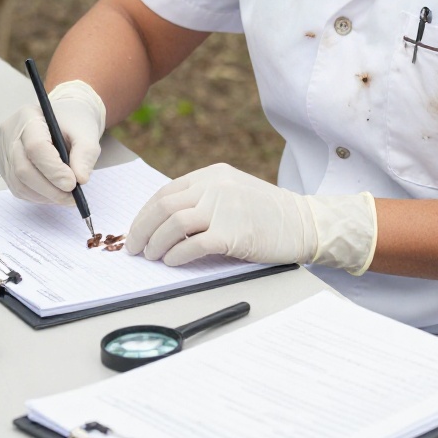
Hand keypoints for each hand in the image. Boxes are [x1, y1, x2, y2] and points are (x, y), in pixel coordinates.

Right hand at [0, 80, 105, 204]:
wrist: (65, 120)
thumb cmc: (74, 123)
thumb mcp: (87, 132)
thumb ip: (85, 154)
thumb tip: (80, 179)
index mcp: (29, 116)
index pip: (36, 147)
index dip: (54, 170)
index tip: (73, 184)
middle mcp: (10, 133)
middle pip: (23, 169)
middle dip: (50, 188)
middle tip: (72, 197)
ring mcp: (5, 151)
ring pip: (19, 183)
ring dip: (44, 195)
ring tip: (66, 196)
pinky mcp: (6, 167)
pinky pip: (18, 189)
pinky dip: (38, 196)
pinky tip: (54, 193)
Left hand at [125, 163, 377, 272]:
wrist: (303, 223)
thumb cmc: (269, 213)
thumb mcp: (234, 191)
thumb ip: (205, 198)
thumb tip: (167, 222)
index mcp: (213, 175)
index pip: (167, 192)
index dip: (145, 213)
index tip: (137, 230)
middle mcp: (215, 187)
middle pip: (164, 206)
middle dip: (142, 229)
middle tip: (134, 248)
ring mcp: (223, 208)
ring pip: (173, 224)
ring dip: (156, 243)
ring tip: (151, 256)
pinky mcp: (231, 233)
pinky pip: (192, 245)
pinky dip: (176, 256)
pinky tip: (172, 262)